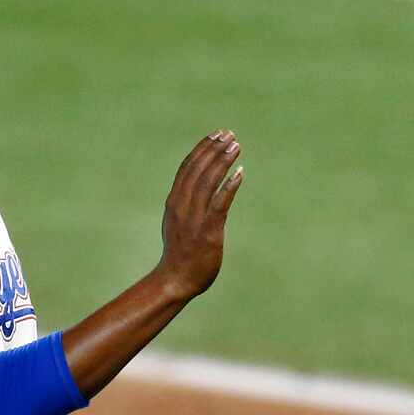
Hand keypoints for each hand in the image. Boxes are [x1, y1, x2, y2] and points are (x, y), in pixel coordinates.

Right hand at [157, 130, 243, 297]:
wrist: (175, 279)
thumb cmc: (179, 253)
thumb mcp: (177, 223)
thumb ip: (185, 205)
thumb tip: (195, 190)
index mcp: (174, 201)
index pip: (187, 167)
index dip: (202, 149)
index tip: (216, 135)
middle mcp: (182, 206)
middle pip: (198, 170)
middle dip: (214, 149)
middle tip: (230, 135)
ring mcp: (194, 218)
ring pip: (208, 182)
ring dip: (222, 162)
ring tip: (236, 147)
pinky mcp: (208, 232)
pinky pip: (219, 204)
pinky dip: (229, 187)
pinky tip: (239, 174)